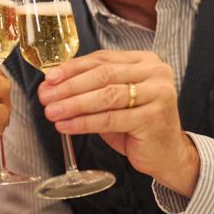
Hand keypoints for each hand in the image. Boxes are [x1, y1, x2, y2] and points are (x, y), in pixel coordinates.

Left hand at [37, 50, 199, 196]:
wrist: (167, 154)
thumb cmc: (137, 124)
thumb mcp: (114, 100)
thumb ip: (90, 88)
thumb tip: (51, 86)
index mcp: (144, 61)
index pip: (102, 59)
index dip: (72, 68)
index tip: (49, 78)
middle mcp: (155, 72)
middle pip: (103, 75)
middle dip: (69, 86)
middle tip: (46, 96)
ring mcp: (158, 94)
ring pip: (106, 96)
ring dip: (74, 104)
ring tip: (52, 112)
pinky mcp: (153, 118)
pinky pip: (110, 119)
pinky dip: (84, 122)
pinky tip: (66, 126)